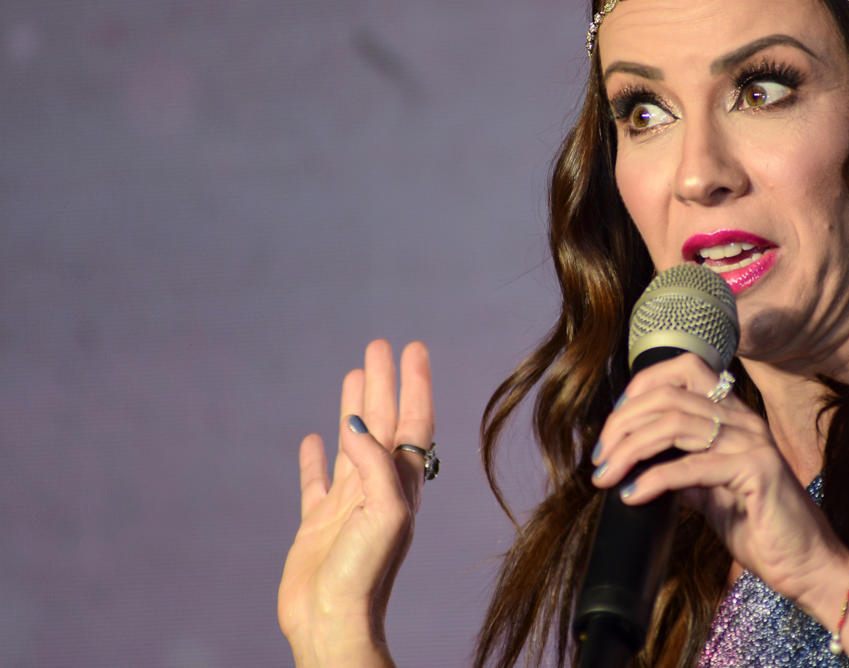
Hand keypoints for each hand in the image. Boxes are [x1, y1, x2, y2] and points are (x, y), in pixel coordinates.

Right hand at [278, 340, 434, 666]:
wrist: (333, 624)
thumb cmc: (366, 575)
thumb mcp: (384, 513)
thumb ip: (373, 464)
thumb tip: (355, 424)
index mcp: (401, 483)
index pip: (413, 420)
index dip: (415, 384)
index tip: (414, 348)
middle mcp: (378, 488)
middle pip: (382, 422)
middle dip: (383, 383)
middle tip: (378, 345)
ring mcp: (347, 505)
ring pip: (351, 443)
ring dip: (353, 409)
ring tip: (352, 374)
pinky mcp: (318, 524)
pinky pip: (316, 481)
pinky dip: (315, 458)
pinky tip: (312, 439)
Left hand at [589, 353, 848, 608]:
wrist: (808, 565)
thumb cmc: (762, 529)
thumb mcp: (712, 492)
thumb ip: (684, 469)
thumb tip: (640, 463)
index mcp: (735, 417)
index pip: (685, 369)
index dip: (642, 385)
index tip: (614, 423)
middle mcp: (744, 420)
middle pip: (668, 396)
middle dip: (623, 423)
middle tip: (599, 457)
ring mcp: (752, 442)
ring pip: (675, 423)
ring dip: (630, 449)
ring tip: (606, 476)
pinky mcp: (755, 471)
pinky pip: (692, 466)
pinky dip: (654, 479)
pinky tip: (633, 495)